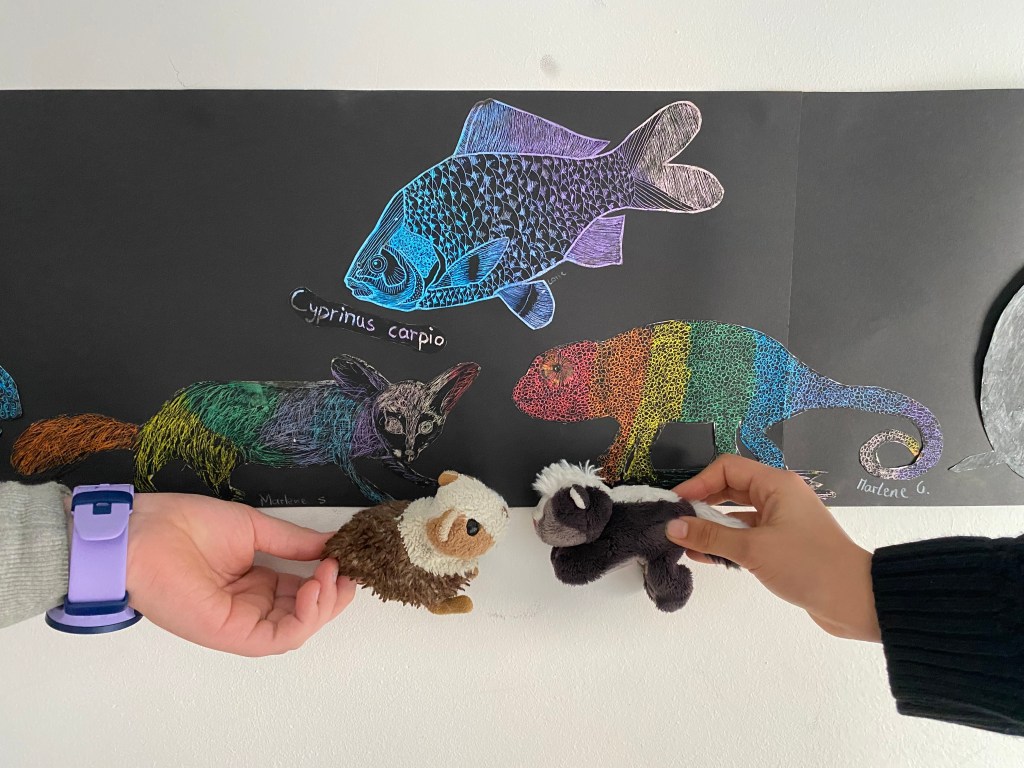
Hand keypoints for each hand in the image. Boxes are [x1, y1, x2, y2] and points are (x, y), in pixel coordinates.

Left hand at [122, 493, 355, 655]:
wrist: (142, 533)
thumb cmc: (186, 525)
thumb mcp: (252, 529)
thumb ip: (292, 542)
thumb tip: (330, 545)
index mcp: (255, 583)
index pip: (303, 591)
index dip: (329, 578)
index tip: (346, 556)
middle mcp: (251, 607)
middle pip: (306, 614)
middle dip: (334, 594)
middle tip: (346, 568)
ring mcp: (241, 624)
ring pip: (298, 630)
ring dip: (324, 605)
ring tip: (330, 574)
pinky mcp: (231, 634)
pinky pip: (279, 638)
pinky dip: (305, 618)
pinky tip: (313, 588)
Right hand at [667, 454, 880, 641]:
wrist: (856, 601)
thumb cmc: (809, 565)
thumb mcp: (753, 549)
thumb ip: (710, 536)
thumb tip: (673, 526)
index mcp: (776, 484)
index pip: (726, 469)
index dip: (698, 483)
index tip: (675, 504)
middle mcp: (779, 497)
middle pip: (730, 489)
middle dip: (702, 505)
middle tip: (676, 522)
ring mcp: (782, 521)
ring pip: (737, 515)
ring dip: (712, 527)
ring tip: (686, 543)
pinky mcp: (782, 544)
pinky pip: (746, 536)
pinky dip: (727, 543)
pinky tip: (706, 556)